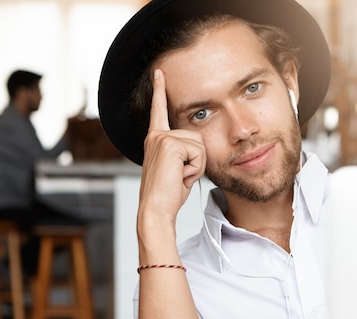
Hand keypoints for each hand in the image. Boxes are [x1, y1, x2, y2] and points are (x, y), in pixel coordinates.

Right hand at [138, 69, 206, 227]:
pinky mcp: (169, 144)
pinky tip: (179, 177)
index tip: (159, 71)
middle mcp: (156, 135)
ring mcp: (161, 138)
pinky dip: (194, 169)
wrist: (156, 209)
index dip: (159, 90)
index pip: (159, 111)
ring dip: (196, 165)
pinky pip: (198, 153)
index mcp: (156, 140)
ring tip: (179, 176)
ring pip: (200, 145)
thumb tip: (197, 148)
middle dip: (197, 160)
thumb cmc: (168, 194)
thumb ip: (184, 154)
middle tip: (180, 176)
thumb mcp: (178, 169)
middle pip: (198, 137)